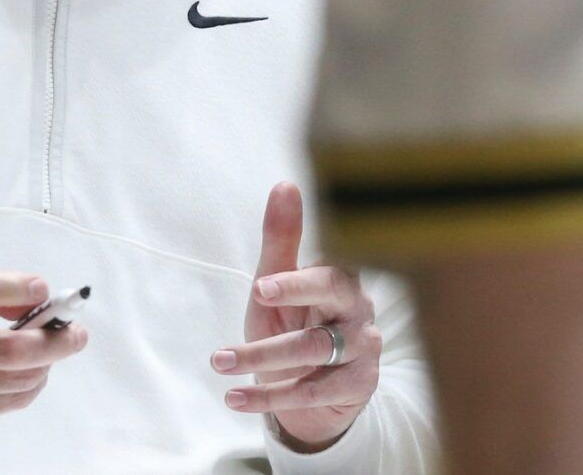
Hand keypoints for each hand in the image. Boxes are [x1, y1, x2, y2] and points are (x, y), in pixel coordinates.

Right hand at [0, 271, 87, 429]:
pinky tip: (28, 373)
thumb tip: (35, 298)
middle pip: (12, 351)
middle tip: (76, 334)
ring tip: (52, 353)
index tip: (44, 289)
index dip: (17, 287)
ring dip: (44, 368)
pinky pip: (0, 404)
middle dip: (56, 342)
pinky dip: (24, 388)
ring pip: (14, 384)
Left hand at [213, 182, 379, 451]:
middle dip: (294, 300)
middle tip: (255, 301)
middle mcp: (358, 309)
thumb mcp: (277, 283)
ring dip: (263, 357)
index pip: (327, 269)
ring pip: (315, 351)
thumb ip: (282, 238)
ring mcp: (363, 348)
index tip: (260, 285)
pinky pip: (312, 393)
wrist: (315, 391)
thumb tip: (286, 184)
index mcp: (341, 277)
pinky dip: (269, 397)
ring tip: (220, 362)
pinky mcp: (359, 385)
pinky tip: (235, 397)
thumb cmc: (295, 323)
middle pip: (334, 299)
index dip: (297, 279)